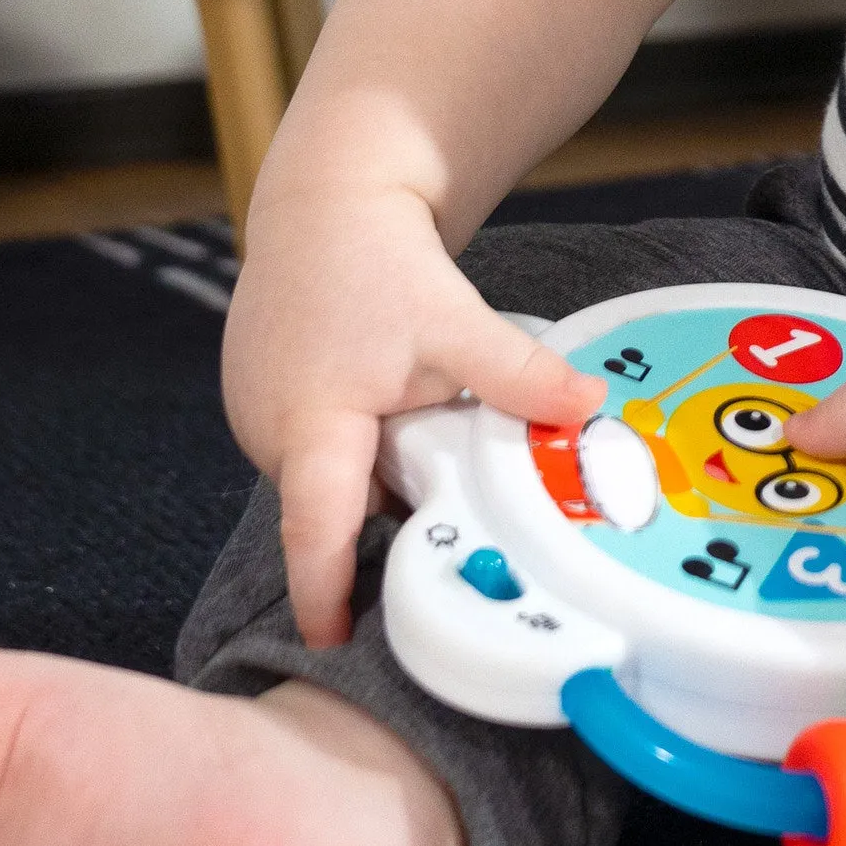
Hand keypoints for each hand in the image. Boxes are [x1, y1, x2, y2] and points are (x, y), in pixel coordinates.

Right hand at [222, 179, 598, 647]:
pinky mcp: (260, 401)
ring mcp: (256, 418)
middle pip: (333, 511)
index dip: (326, 594)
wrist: (325, 201)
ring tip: (422, 444)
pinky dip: (354, 450)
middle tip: (448, 531)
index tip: (337, 644)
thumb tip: (589, 410)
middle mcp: (269, 433)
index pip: (314, 533)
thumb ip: (520, 377)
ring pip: (327, 481)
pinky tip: (391, 414)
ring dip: (373, 481)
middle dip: (384, 527)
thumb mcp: (457, 322)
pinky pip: (317, 452)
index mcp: (310, 425)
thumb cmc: (376, 259)